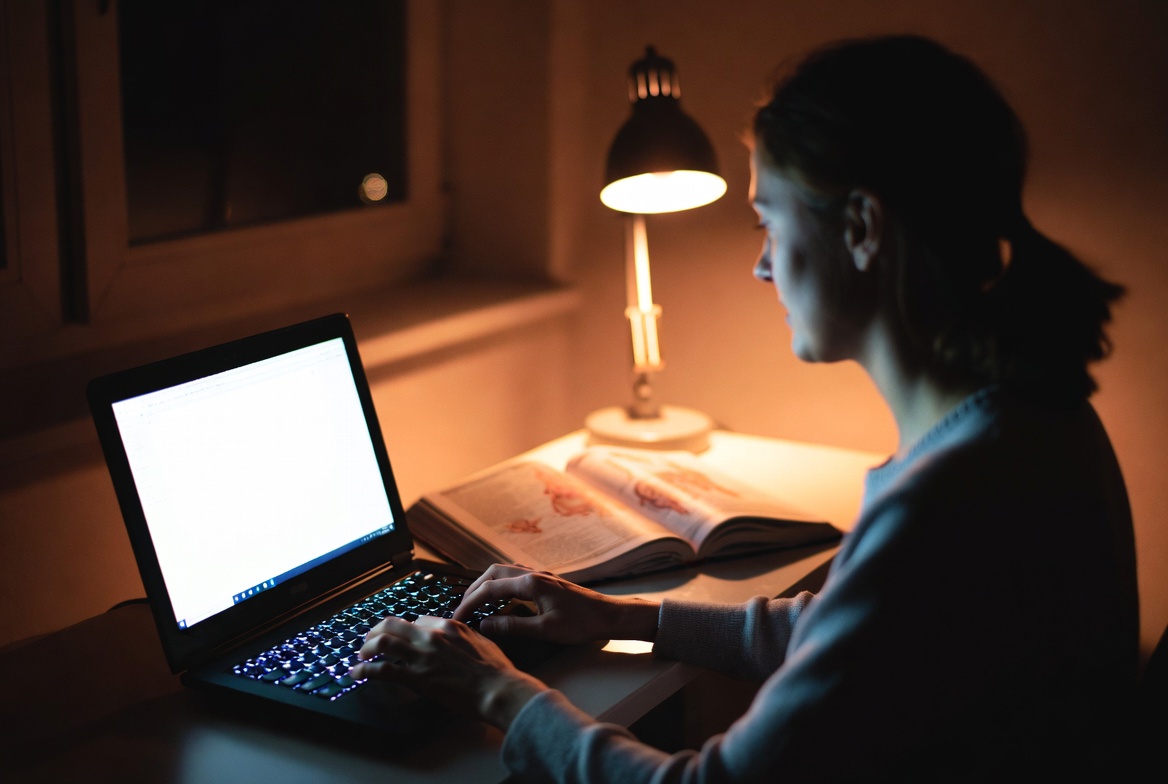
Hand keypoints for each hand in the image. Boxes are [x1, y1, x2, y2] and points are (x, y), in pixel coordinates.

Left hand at [351, 614, 546, 728]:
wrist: (497, 689)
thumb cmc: (495, 669)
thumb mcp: (481, 640)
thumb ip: (465, 636)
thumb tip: (460, 637)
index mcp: (448, 625)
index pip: (418, 621)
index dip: (406, 630)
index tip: (401, 637)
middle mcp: (432, 636)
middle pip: (393, 624)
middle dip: (377, 631)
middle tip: (370, 640)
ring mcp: (423, 656)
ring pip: (383, 642)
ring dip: (367, 648)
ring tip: (361, 655)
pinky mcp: (417, 677)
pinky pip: (383, 670)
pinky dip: (366, 671)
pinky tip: (357, 674)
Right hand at [452, 563, 659, 644]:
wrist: (609, 615)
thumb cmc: (581, 624)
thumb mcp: (545, 630)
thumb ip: (512, 626)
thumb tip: (483, 625)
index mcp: (530, 583)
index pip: (489, 589)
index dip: (469, 603)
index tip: (456, 617)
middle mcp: (532, 574)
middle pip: (492, 573)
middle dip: (473, 589)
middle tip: (462, 608)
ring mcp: (539, 575)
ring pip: (503, 571)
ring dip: (486, 584)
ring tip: (475, 602)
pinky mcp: (545, 581)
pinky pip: (514, 575)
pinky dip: (499, 583)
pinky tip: (499, 598)